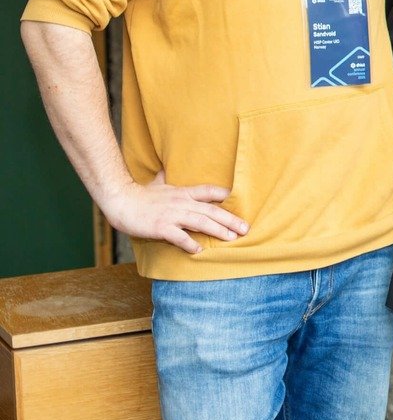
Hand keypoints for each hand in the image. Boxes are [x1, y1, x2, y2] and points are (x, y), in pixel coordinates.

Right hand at [100, 171, 248, 254]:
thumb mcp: (157, 183)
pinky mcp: (160, 227)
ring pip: (200, 222)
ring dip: (218, 230)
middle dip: (230, 219)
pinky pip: (178, 236)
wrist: (120, 201)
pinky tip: (199, 250)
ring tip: (232, 238)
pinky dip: (189, 243)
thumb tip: (167, 169)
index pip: (208, 191)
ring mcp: (172, 215)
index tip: (240, 202)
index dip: (224, 195)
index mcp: (182, 192)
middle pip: (211, 210)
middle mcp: (181, 203)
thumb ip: (165, 178)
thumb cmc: (140, 195)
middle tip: (245, 228)